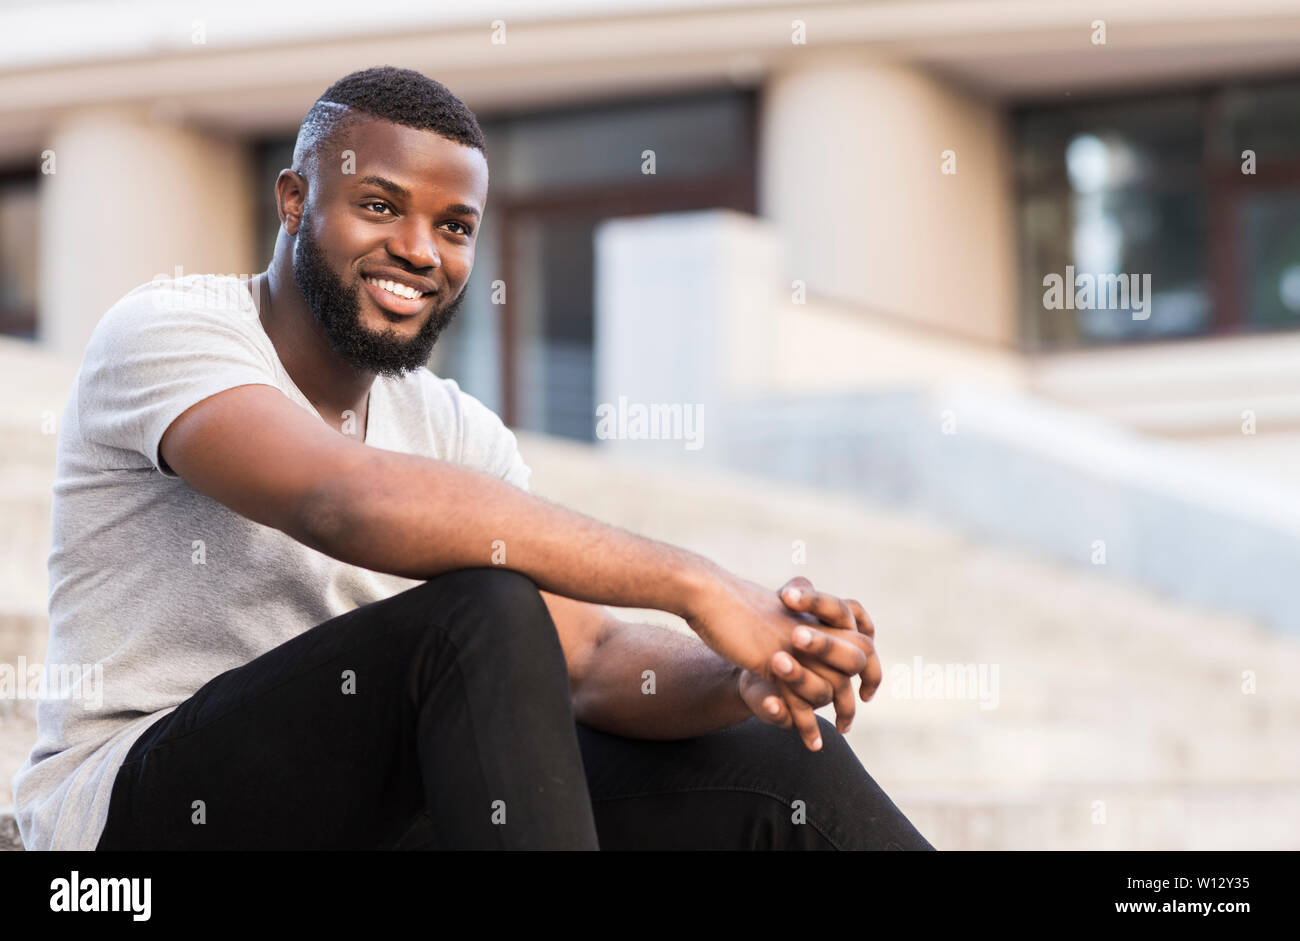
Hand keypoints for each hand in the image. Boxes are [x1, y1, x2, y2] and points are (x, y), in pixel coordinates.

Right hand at [684, 572, 868, 750]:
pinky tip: (814, 744)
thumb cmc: (738, 602)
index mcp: (817, 613)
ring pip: (830, 685)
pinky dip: (807, 727)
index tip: (867, 685)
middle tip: (859, 708)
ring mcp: (796, 646)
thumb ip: (797, 618)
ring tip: (843, 729)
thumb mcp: (775, 609)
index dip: (870, 659)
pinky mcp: (774, 663)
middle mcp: (814, 628)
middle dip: (865, 685)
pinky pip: (798, 702)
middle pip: (857, 658)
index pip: (862, 633)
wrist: (710, 596)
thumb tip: (808, 622)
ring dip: (841, 710)